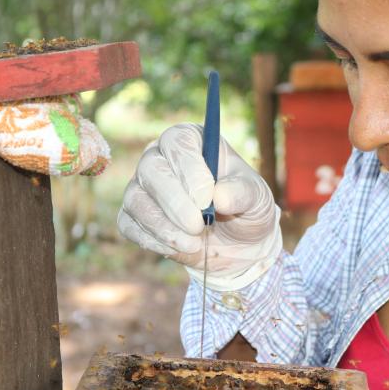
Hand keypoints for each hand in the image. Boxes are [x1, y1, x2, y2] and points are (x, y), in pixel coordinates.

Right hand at [118, 123, 281, 290]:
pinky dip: (154, 240)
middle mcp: (161, 158)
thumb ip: (243, 193)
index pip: (178, 142)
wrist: (237, 243)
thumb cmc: (246, 208)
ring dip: (164, 226)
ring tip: (195, 243)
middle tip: (197, 226)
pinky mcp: (134, 216)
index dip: (189, 168)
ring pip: (137, 199)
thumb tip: (219, 197)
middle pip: (151, 168)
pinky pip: (130, 225)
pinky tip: (182, 248)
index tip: (205, 198)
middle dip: (174, 201)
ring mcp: (143, 187)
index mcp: (192, 141)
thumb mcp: (257, 198)